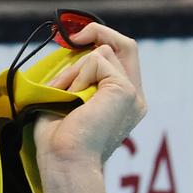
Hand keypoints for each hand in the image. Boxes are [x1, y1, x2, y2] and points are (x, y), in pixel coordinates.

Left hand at [34, 23, 145, 167]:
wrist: (64, 160)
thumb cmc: (57, 139)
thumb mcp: (66, 100)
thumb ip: (76, 78)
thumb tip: (70, 51)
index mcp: (122, 100)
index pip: (120, 57)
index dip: (99, 41)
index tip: (71, 40)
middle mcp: (134, 96)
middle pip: (126, 45)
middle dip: (97, 32)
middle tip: (71, 37)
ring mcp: (133, 93)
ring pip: (102, 53)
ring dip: (73, 70)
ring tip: (63, 96)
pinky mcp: (125, 90)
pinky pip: (96, 61)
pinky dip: (77, 75)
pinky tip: (71, 98)